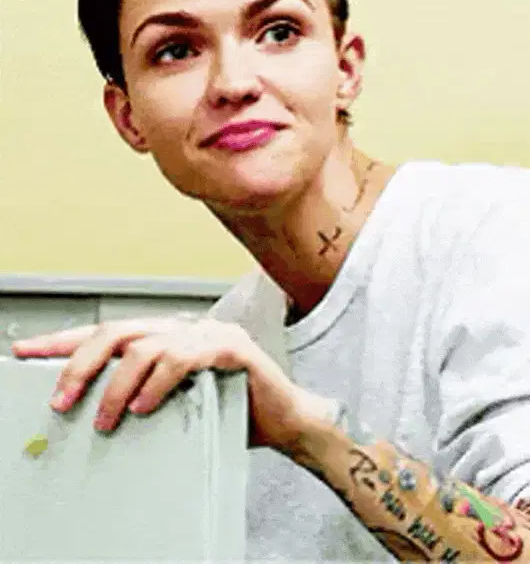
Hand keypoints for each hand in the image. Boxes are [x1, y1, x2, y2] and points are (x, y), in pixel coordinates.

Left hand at [11, 315, 317, 450]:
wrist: (284, 420)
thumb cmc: (230, 411)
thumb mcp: (175, 402)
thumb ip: (141, 393)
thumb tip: (92, 407)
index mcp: (170, 336)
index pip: (109, 333)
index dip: (66, 342)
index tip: (26, 352)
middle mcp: (187, 328)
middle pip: (119, 330)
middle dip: (82, 363)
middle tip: (61, 398)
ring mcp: (209, 334)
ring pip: (147, 346)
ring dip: (117, 385)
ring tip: (106, 418)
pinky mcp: (231, 349)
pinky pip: (184, 358)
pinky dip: (157, 383)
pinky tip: (145, 406)